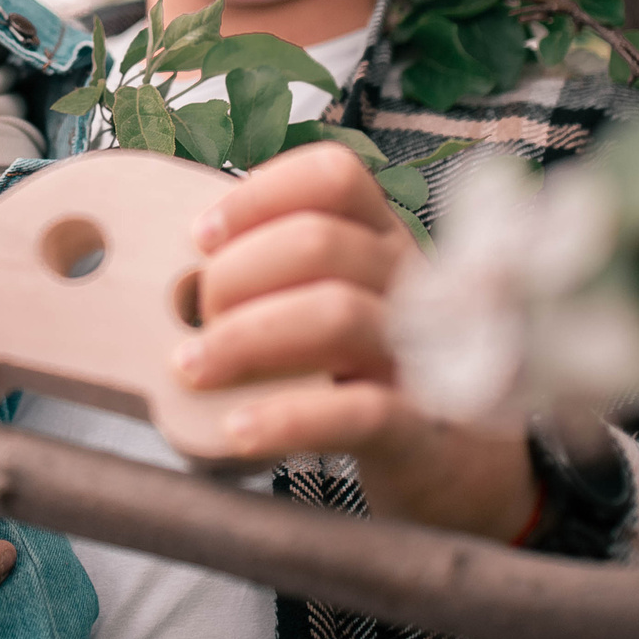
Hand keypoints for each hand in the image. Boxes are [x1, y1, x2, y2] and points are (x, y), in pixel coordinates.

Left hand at [172, 142, 538, 543]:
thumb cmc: (369, 369)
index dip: (259, 194)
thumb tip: (183, 274)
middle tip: (196, 317)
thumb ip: (280, 276)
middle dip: (236, 273)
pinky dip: (286, 418)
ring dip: (246, 337)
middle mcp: (408, 282)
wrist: (455, 462)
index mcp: (383, 240)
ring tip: (194, 366)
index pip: (334, 176)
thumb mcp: (339, 300)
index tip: (201, 236)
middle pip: (319, 242)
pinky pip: (357, 412)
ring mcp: (418, 354)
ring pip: (337, 314)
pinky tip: (238, 428)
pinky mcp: (418, 427)